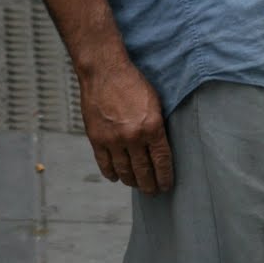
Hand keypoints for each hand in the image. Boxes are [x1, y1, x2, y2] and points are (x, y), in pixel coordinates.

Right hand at [79, 56, 174, 194]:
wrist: (104, 71)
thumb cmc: (132, 82)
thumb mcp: (154, 103)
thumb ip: (157, 127)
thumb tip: (159, 149)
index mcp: (152, 127)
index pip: (162, 161)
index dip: (165, 177)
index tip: (166, 186)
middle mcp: (133, 137)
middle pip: (143, 171)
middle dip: (149, 184)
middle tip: (152, 191)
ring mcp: (113, 140)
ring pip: (124, 171)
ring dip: (132, 181)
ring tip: (136, 184)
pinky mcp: (97, 139)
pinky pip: (105, 164)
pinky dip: (111, 173)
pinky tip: (116, 177)